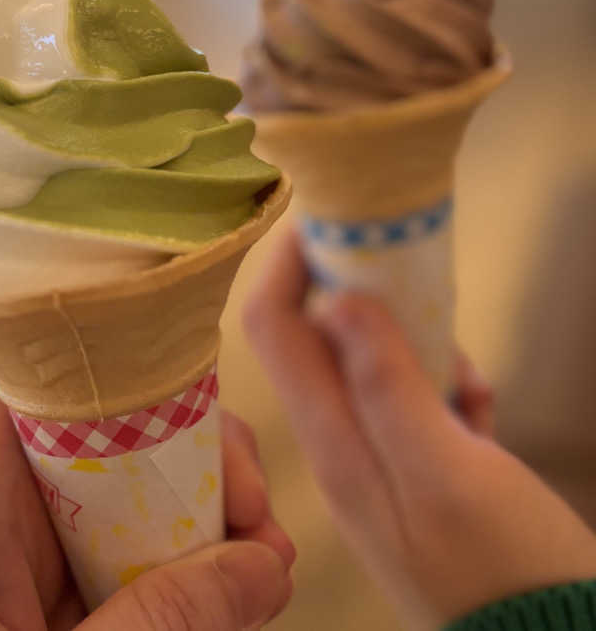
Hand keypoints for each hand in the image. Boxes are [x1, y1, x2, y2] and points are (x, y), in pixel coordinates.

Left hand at [0, 375, 294, 630]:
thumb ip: (159, 622)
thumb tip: (265, 567)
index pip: (41, 382)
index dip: (128, 370)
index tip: (214, 420)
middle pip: (106, 441)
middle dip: (196, 469)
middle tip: (261, 523)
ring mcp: (17, 567)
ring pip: (122, 511)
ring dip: (198, 534)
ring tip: (264, 575)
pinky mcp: (35, 612)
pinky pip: (114, 571)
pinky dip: (171, 586)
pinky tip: (222, 606)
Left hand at [244, 228, 595, 629]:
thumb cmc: (504, 567)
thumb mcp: (448, 469)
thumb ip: (386, 384)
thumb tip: (329, 299)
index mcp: (334, 441)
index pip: (274, 324)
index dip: (288, 260)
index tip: (326, 210)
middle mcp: (342, 444)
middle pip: (317, 334)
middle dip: (355, 289)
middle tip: (407, 266)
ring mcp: (380, 456)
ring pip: (371, 360)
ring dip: (411, 340)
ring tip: (460, 367)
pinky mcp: (420, 467)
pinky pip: (414, 396)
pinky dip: (443, 381)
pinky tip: (478, 403)